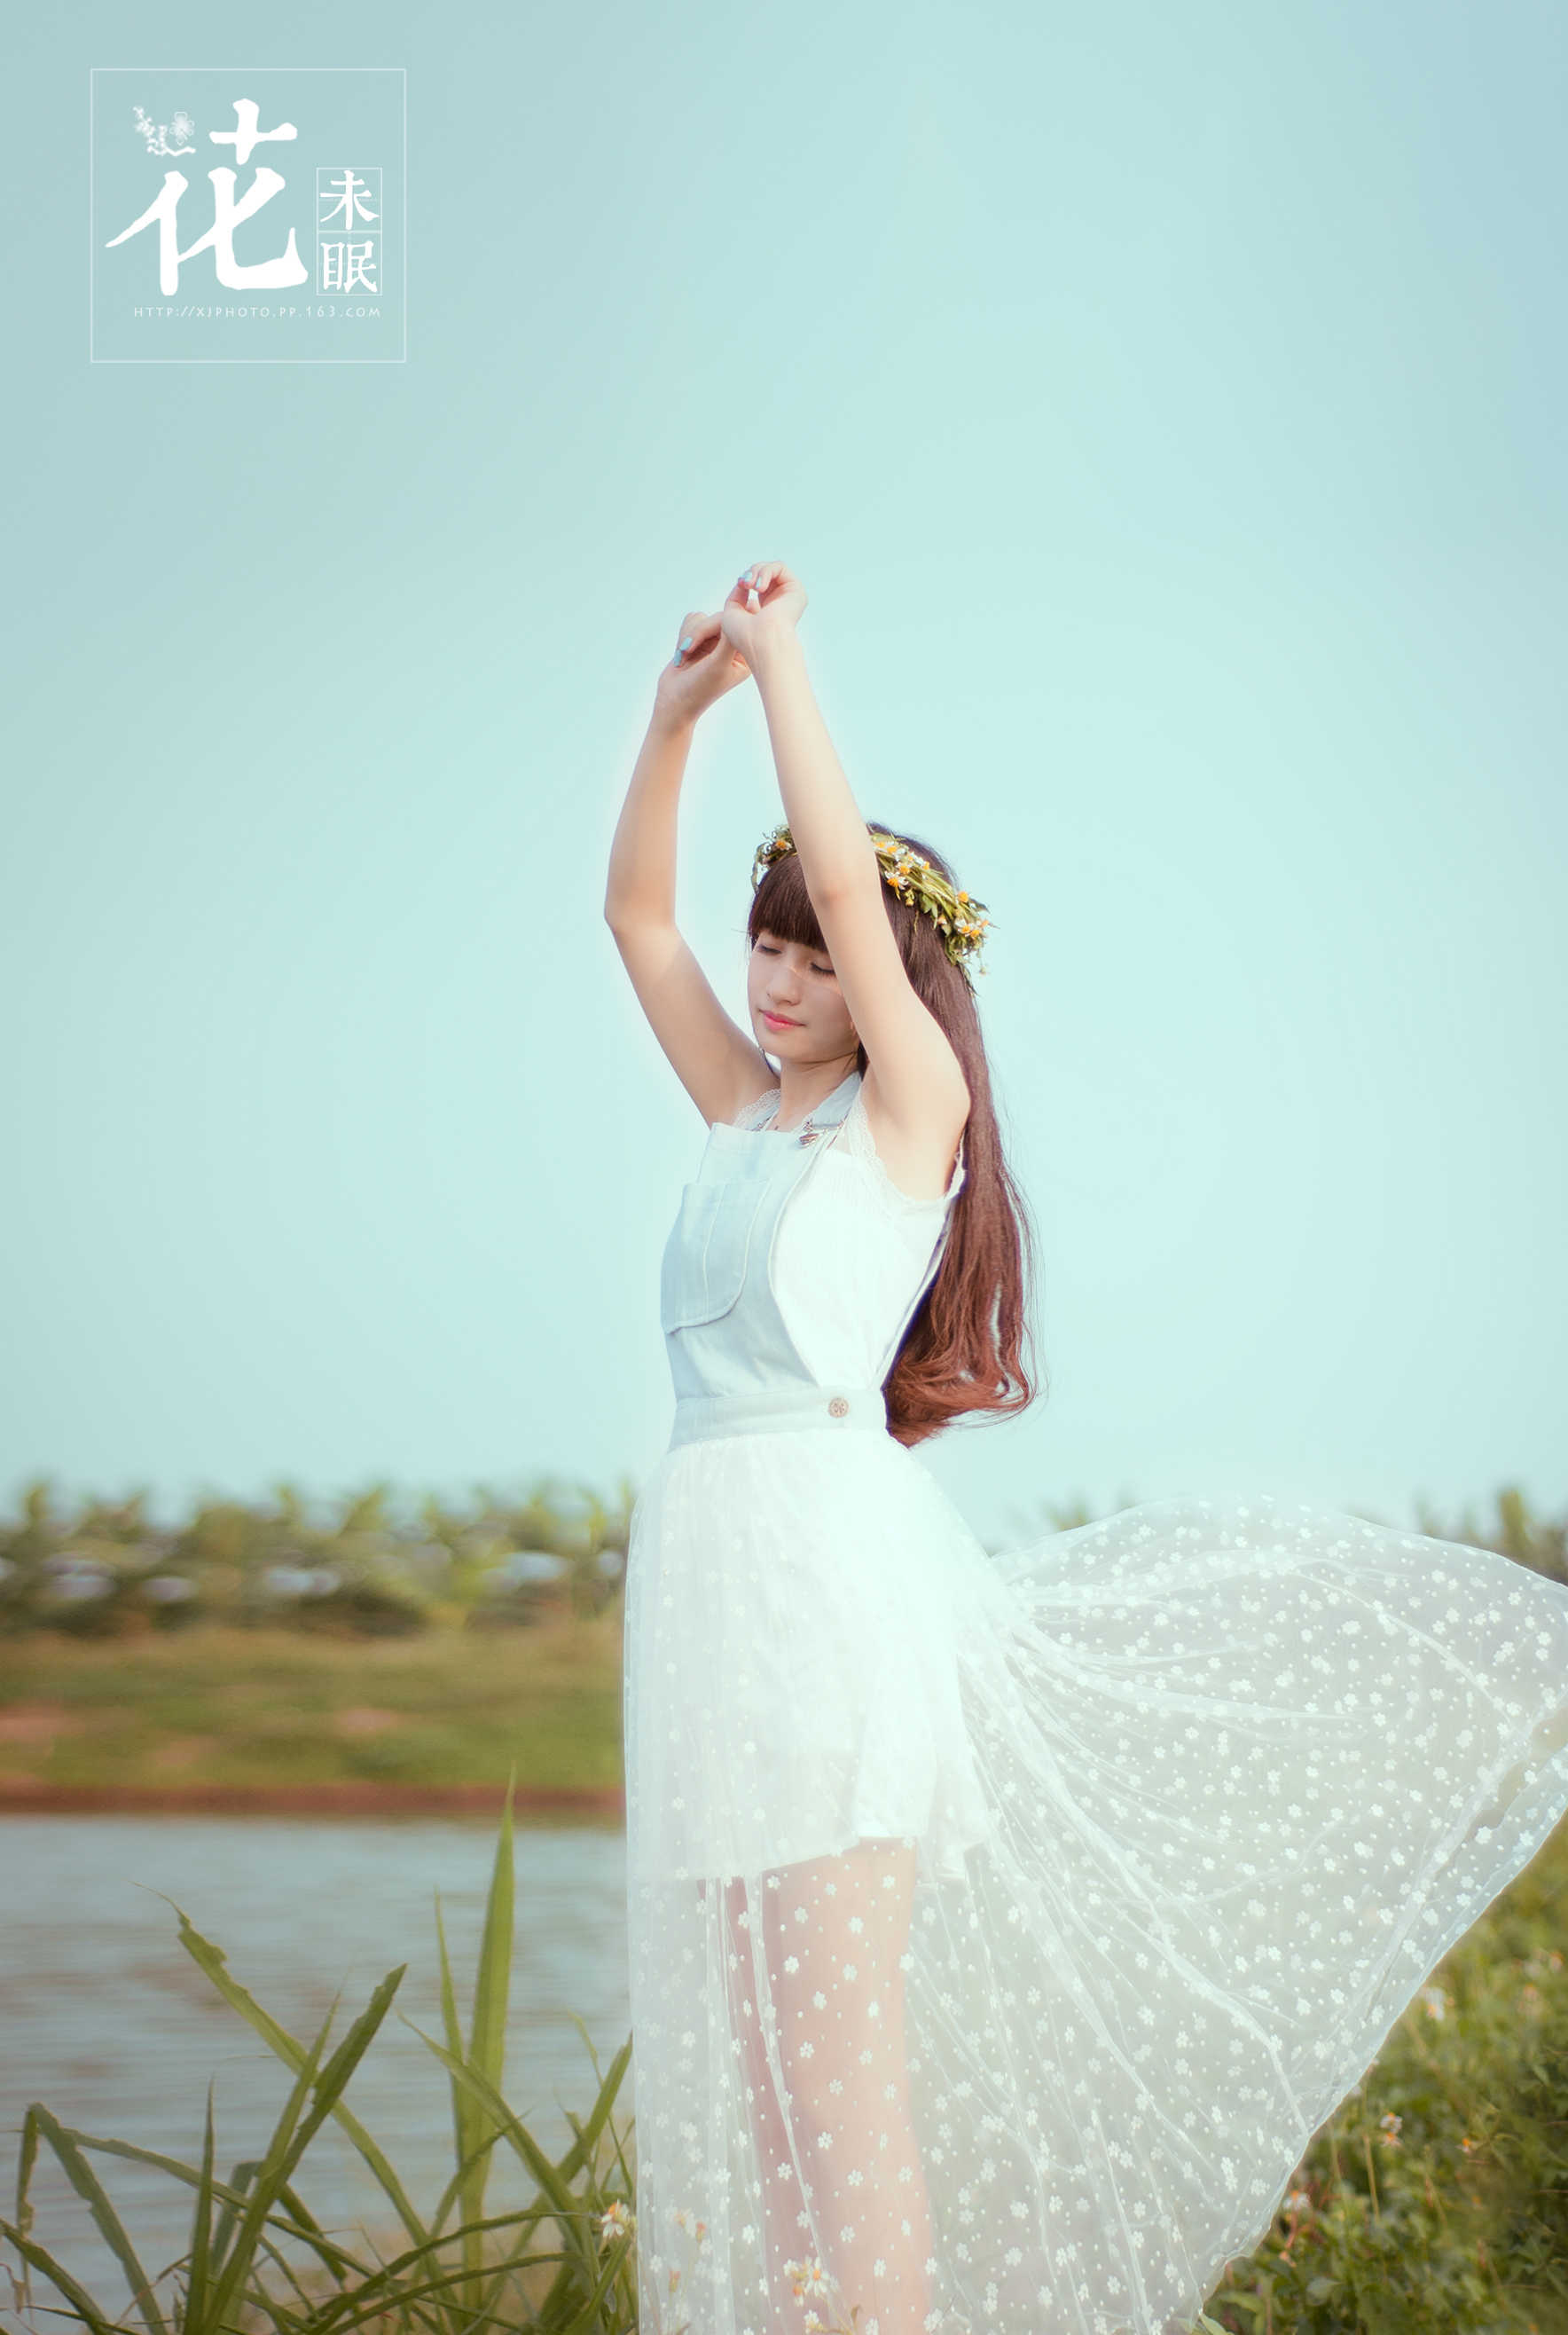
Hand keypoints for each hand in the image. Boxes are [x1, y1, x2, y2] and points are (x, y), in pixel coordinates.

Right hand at [653, 606, 752, 724]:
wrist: (673, 703)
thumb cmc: (699, 688)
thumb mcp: (719, 663)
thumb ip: (730, 637)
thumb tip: (739, 610)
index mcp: (746, 652)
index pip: (740, 622)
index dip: (728, 616)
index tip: (719, 617)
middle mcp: (732, 645)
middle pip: (719, 616)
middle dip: (700, 632)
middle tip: (688, 649)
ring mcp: (715, 641)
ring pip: (702, 618)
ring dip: (689, 636)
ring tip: (685, 657)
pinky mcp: (698, 639)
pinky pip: (690, 621)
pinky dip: (682, 636)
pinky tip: (682, 655)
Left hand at [718, 560, 807, 663]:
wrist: (761, 642)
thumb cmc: (745, 635)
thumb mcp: (731, 611)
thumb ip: (737, 594)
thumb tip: (744, 580)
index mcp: (766, 609)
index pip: (756, 583)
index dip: (745, 579)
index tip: (740, 585)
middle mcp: (779, 602)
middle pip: (764, 573)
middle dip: (751, 573)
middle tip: (745, 584)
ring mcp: (789, 596)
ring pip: (772, 569)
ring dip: (757, 572)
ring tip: (751, 585)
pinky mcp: (796, 591)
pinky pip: (780, 567)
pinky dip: (765, 572)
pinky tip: (759, 587)